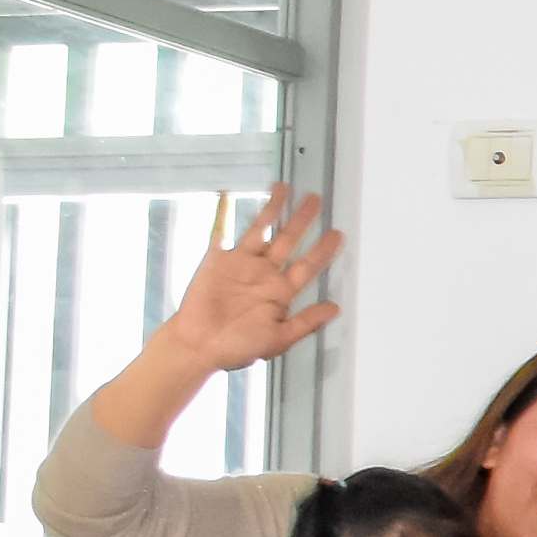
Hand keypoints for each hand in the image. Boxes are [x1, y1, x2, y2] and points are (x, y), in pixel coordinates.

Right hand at [156, 190, 343, 380]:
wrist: (198, 347)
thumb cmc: (236, 348)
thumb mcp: (278, 339)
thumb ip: (306, 323)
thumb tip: (334, 309)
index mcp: (281, 293)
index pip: (308, 265)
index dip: (324, 249)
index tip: (338, 235)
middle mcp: (264, 274)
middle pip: (289, 240)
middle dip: (303, 220)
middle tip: (316, 200)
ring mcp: (241, 265)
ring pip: (261, 231)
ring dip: (272, 210)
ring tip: (284, 189)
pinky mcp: (217, 261)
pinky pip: (222, 232)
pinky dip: (224, 215)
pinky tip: (230, 197)